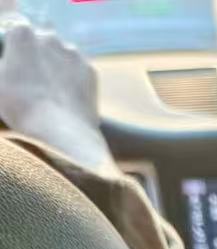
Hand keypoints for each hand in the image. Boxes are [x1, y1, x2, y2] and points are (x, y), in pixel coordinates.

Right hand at [0, 19, 112, 170]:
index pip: (14, 31)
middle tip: (32, 84)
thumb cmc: (22, 107)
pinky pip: (78, 73)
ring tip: (50, 96)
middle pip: (39, 44)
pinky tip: (66, 101)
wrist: (64, 132)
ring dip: (55, 70)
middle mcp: (50, 37)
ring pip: (60, 57)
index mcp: (22, 34)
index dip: (13, 51)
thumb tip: (7, 66)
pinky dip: (73, 83)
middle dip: (35, 59)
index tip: (14, 69)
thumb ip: (1, 65)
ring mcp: (73, 53)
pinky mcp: (91, 71)